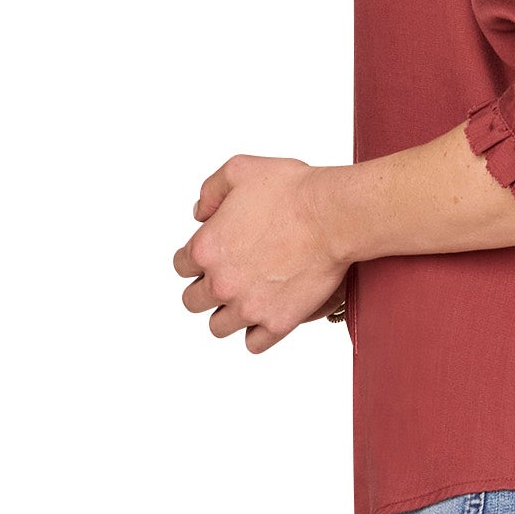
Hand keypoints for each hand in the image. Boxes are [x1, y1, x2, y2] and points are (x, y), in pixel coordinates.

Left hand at [173, 153, 349, 353]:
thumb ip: (211, 190)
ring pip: (218, 327)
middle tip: (228, 277)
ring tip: (245, 300)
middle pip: (193, 301)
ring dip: (227, 314)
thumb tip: (199, 212)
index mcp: (206, 248)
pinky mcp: (278, 322)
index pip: (181, 265)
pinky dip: (256, 333)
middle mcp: (221, 283)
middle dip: (206, 288)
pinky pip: (254, 344)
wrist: (334, 215)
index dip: (196, 258)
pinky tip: (265, 316)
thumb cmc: (293, 190)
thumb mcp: (240, 169)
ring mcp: (249, 307)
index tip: (214, 255)